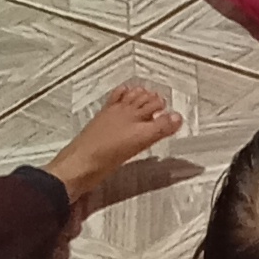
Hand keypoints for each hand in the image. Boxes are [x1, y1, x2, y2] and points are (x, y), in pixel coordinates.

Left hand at [48, 77, 181, 200]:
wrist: (80, 164)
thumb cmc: (109, 154)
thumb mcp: (140, 141)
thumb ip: (160, 129)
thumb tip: (178, 117)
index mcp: (132, 114)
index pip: (152, 105)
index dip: (163, 107)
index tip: (171, 110)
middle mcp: (122, 111)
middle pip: (140, 100)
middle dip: (151, 99)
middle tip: (161, 101)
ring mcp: (109, 117)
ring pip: (127, 100)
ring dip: (137, 96)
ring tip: (143, 94)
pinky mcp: (99, 124)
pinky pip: (113, 105)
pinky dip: (120, 98)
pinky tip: (120, 100)